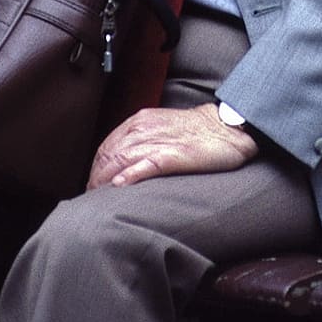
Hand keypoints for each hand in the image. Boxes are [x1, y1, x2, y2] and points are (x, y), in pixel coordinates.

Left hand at [87, 102, 258, 188]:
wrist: (228, 127)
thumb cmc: (197, 133)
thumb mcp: (162, 129)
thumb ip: (141, 142)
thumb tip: (120, 165)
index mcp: (139, 122)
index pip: (106, 147)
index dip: (95, 169)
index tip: (93, 187)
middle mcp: (144, 128)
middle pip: (107, 155)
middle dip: (95, 178)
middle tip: (92, 199)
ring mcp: (158, 140)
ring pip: (120, 160)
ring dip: (105, 181)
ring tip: (99, 199)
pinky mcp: (174, 154)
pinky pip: (145, 164)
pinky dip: (129, 175)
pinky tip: (120, 186)